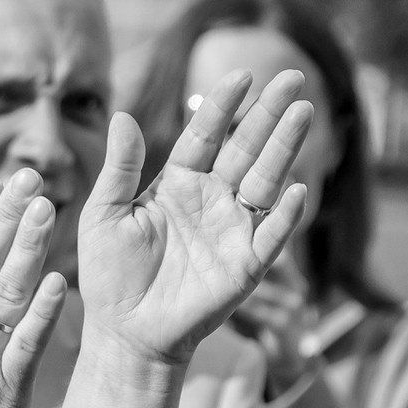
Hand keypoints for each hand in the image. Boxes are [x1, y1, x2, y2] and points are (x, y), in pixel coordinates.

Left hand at [79, 68, 314, 365]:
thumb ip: (119, 169)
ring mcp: (233, 230)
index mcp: (179, 183)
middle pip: (246, 148)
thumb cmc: (110, 275)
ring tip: (303, 112)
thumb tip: (120, 115)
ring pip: (265, 180)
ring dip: (285, 148)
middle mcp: (213, 199)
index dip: (223, 107)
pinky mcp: (245, 266)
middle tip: (293, 77)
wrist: (122, 332)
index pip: (205, 135)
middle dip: (269, 113)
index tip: (241, 75)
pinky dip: (284, 216)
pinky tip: (294, 190)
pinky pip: (270, 236)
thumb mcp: (104, 215)